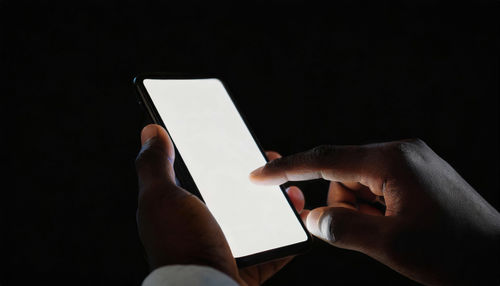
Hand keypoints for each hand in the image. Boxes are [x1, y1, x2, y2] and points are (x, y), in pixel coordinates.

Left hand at [135, 124, 305, 284]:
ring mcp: (230, 248)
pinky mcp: (250, 267)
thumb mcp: (162, 198)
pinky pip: (276, 246)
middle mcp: (205, 229)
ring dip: (278, 202)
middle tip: (271, 162)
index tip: (240, 140)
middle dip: (257, 176)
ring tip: (291, 189)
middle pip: (237, 195)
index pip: (205, 175)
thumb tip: (150, 132)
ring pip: (260, 219)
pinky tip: (298, 215)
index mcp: (183, 210)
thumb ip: (155, 165)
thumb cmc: (180, 246)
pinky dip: (290, 232)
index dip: (223, 156)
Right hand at [250, 139, 499, 284]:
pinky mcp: (417, 177)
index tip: (259, 174)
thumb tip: (313, 219)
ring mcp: (411, 164)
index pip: (326, 159)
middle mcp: (401, 153)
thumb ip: (342, 229)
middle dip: (344, 208)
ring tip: (393, 233)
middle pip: (342, 176)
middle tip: (370, 234)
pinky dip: (376, 212)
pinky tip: (400, 227)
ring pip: (359, 187)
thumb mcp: (392, 245)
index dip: (287, 168)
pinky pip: (377, 190)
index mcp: (392, 161)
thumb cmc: (458, 253)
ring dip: (362, 213)